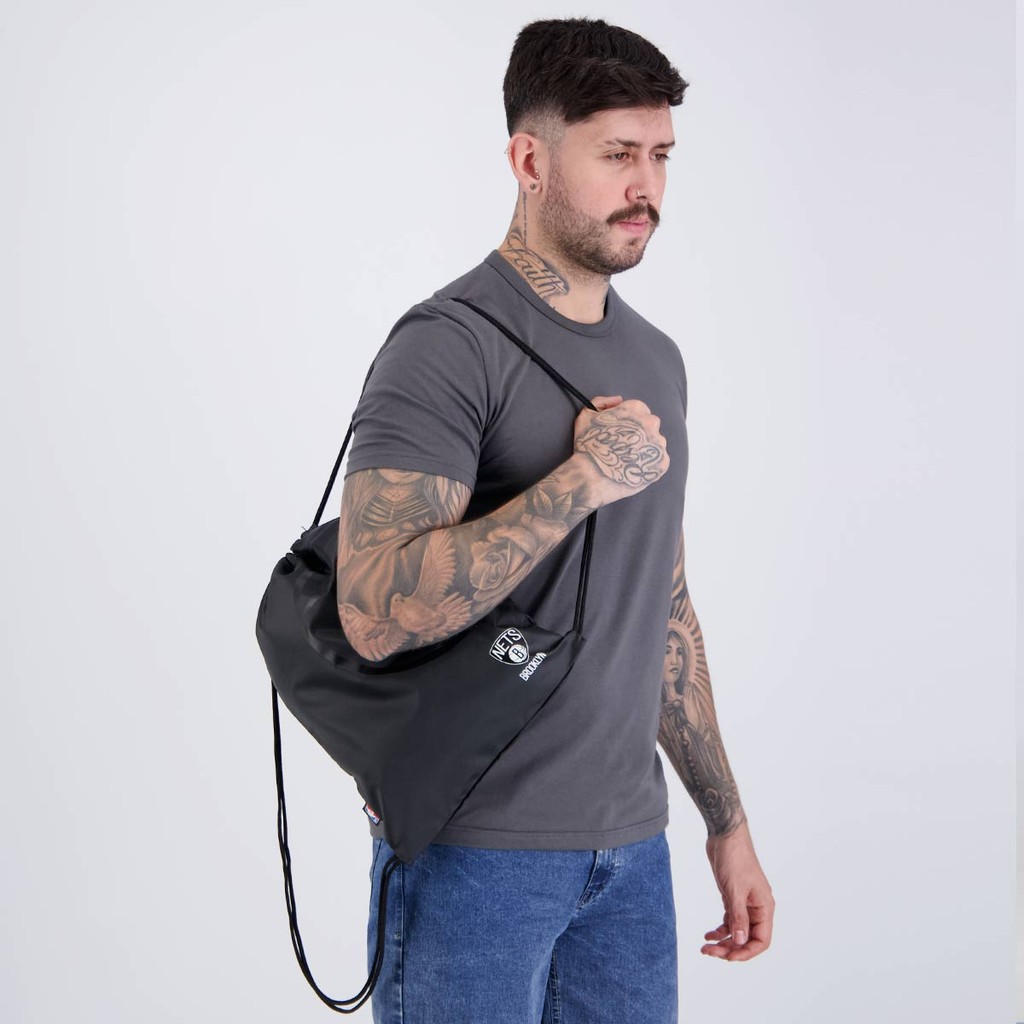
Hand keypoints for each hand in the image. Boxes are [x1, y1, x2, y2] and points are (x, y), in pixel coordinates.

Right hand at [571, 395, 668, 506]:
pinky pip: (659, 461)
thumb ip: (602, 402)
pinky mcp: (662, 462)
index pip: (639, 410)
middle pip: (650, 425)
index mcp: (636, 409)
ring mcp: (658, 444)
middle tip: (625, 446)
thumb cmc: (588, 445)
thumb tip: (618, 400)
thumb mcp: (587, 415)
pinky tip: (634, 468)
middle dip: (641, 433)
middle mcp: (651, 423)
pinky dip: (649, 465)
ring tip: (629, 460)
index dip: (630, 420)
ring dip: (646, 448)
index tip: (622, 431)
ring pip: (656, 443)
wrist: (593, 476)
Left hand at [702, 821, 774, 961]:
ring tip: (705, 947)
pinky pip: (730, 921)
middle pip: (748, 939)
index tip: (728, 957)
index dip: (747, 952)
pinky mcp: (733, 897)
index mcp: (765, 907)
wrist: (725, 835)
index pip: (762, 940)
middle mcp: (757, 908)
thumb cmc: (734, 858)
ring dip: (723, 941)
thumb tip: (741, 942)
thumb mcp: (735, 889)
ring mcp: (745, 903)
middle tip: (710, 952)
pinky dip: (720, 930)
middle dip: (731, 948)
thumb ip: (738, 917)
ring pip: (738, 931)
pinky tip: (708, 935)